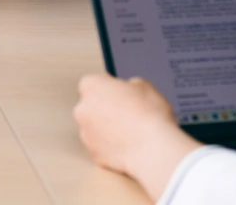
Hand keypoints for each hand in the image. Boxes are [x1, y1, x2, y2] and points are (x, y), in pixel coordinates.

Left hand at [75, 73, 202, 199]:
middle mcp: (83, 109)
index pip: (92, 82)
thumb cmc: (149, 115)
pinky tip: (130, 145)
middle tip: (127, 112)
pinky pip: (101, 147)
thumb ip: (129, 85)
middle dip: (105, 108)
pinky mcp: (94, 154)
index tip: (119, 92)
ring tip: (131, 131)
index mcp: (92, 86)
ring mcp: (85, 134)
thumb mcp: (145, 86)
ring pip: (95, 128)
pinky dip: (112, 146)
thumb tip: (129, 91)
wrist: (153, 149)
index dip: (107, 87)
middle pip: (91, 106)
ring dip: (107, 128)